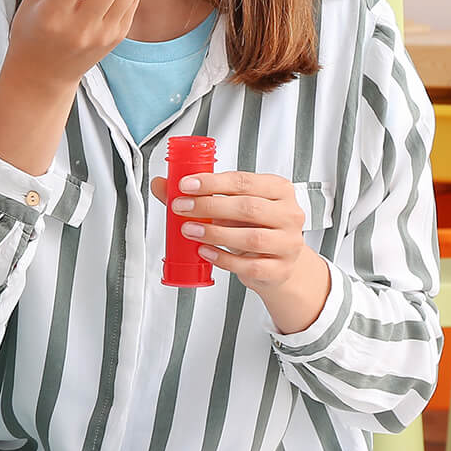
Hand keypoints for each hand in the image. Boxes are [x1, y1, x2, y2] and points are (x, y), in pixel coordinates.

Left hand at [150, 169, 330, 330]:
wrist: (279, 262)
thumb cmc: (254, 227)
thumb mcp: (232, 206)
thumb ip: (198, 195)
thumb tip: (161, 184)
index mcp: (279, 190)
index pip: (244, 181)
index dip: (212, 183)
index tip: (186, 185)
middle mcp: (289, 214)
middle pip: (248, 208)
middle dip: (209, 207)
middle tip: (181, 208)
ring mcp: (288, 243)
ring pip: (251, 238)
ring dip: (214, 234)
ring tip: (189, 230)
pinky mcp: (280, 270)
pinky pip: (249, 266)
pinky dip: (223, 259)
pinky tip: (204, 252)